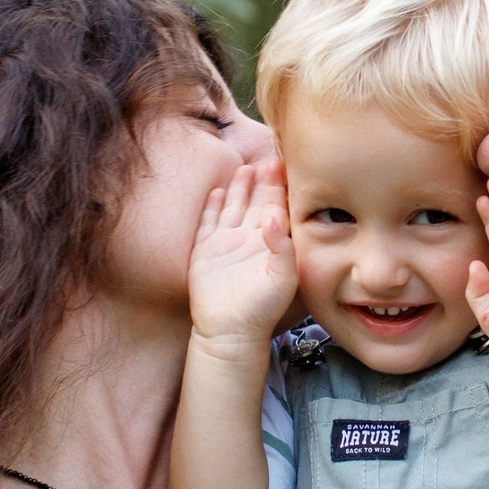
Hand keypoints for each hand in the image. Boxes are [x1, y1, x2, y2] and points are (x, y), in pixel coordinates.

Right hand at [188, 159, 295, 353]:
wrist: (229, 330)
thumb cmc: (261, 308)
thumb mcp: (282, 279)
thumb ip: (281, 247)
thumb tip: (273, 216)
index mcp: (271, 244)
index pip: (277, 208)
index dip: (279, 188)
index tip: (282, 165)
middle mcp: (250, 239)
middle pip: (256, 202)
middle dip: (262, 181)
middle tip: (267, 158)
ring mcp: (226, 243)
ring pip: (234, 208)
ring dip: (240, 188)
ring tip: (245, 168)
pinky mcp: (205, 250)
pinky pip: (208, 222)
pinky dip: (213, 206)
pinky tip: (217, 191)